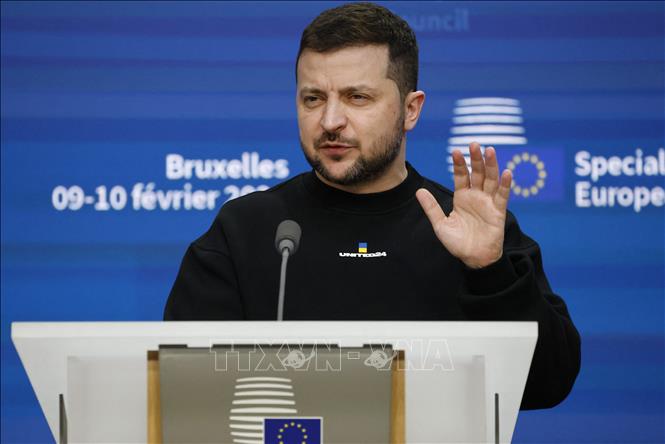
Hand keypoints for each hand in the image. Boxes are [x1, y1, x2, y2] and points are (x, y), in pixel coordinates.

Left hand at [416, 143, 511, 268]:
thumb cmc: (457, 243)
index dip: (459, 164)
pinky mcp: (498, 211)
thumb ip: (431, 207)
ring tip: (489, 150)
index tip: (455, 151)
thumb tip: (419, 191)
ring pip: (491, 179)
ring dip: (491, 165)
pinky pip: (502, 196)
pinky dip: (505, 184)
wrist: (473, 259)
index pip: (461, 176)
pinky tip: (507, 172)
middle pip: (477, 173)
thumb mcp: (440, 224)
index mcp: (462, 198)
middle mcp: (476, 196)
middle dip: (475, 159)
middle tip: (474, 144)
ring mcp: (488, 202)